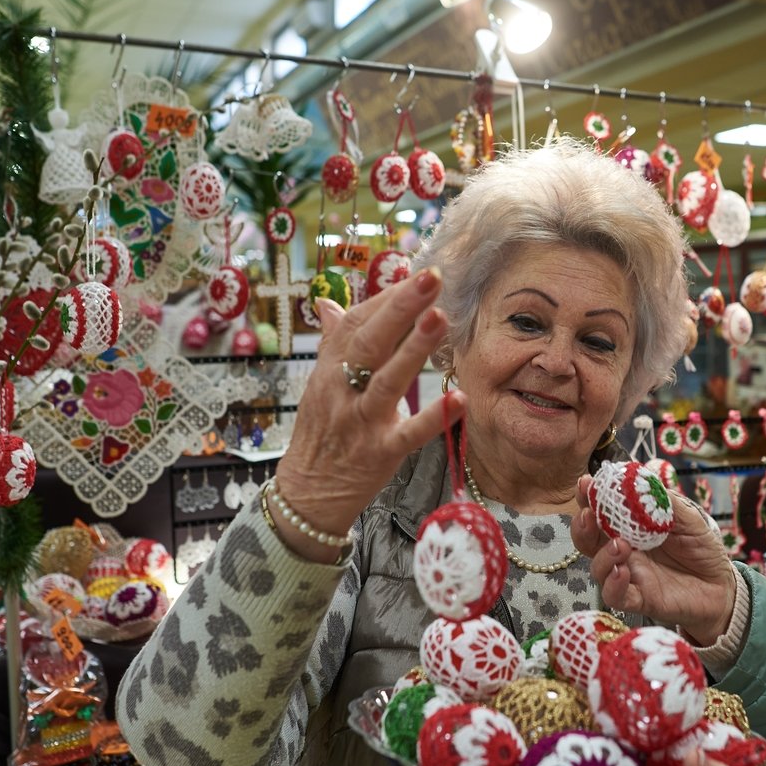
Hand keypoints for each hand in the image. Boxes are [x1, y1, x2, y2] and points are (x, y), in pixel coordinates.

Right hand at [273, 268, 464, 559]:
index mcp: (330, 369)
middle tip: (431, 278)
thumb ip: (331, 343)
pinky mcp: (381, 452)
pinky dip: (433, 417)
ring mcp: (361, 421)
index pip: (356, 323)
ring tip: (440, 318)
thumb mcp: (319, 384)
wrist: (307, 493)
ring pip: (387, 380)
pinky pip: (409, 434)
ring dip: (414, 349)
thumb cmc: (320, 433)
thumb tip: (330, 303)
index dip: (386, 297)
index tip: (415, 272)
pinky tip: (459, 398)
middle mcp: (343, 390)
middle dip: (400, 307)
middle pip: (369, 342)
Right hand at [573, 476, 736, 644]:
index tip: (586, 484)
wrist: (720, 584)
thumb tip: (643, 482)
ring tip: (620, 545)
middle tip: (588, 514)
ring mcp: (630, 575)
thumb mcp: (689, 517)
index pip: (601, 511)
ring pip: (598, 568)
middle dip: (582, 525)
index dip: (589, 497)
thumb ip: (665, 502)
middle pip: (589, 539)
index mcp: (632, 527)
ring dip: (602, 555)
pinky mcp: (640, 600)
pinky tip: (622, 573)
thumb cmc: (701, 548)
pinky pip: (616, 596)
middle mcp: (625, 550)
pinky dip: (613, 585)